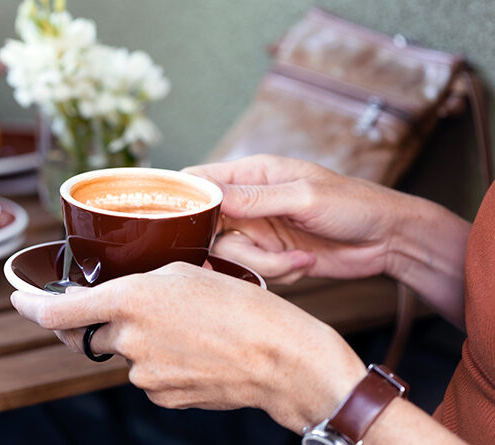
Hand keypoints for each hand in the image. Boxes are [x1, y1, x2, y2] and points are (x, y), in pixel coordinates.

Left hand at [11, 262, 364, 431]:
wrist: (281, 359)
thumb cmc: (241, 306)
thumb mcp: (185, 273)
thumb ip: (138, 284)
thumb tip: (116, 303)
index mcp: (129, 300)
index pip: (58, 311)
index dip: (31, 305)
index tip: (19, 298)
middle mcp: (128, 340)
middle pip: (91, 333)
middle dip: (98, 321)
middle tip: (125, 308)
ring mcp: (143, 373)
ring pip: (124, 352)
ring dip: (139, 338)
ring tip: (186, 326)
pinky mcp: (161, 396)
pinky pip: (147, 373)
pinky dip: (160, 360)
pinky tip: (192, 350)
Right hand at [183, 155, 415, 283]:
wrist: (388, 240)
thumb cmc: (353, 204)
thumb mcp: (303, 196)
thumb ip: (254, 198)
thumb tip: (208, 195)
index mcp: (251, 175)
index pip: (198, 181)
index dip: (181, 200)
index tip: (179, 223)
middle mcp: (247, 204)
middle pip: (206, 228)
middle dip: (229, 247)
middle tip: (254, 252)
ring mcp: (256, 233)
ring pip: (229, 257)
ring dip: (263, 265)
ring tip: (299, 258)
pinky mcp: (269, 258)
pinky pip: (252, 272)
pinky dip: (278, 273)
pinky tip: (304, 262)